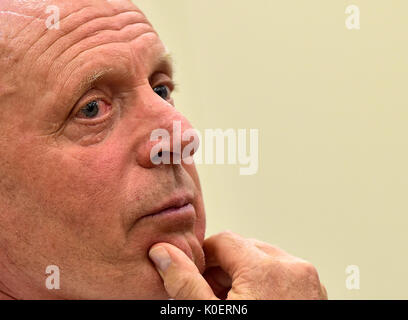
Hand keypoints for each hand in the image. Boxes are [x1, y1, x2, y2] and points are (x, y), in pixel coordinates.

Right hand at [149, 231, 327, 299]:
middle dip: (224, 270)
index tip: (197, 278)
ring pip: (264, 261)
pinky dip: (265, 285)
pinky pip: (283, 275)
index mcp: (266, 269)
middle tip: (214, 299)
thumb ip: (186, 283)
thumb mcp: (211, 318)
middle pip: (245, 249)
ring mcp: (309, 281)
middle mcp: (294, 269)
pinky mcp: (314, 293)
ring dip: (245, 278)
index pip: (224, 240)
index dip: (204, 258)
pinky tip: (254, 308)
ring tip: (234, 307)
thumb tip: (162, 253)